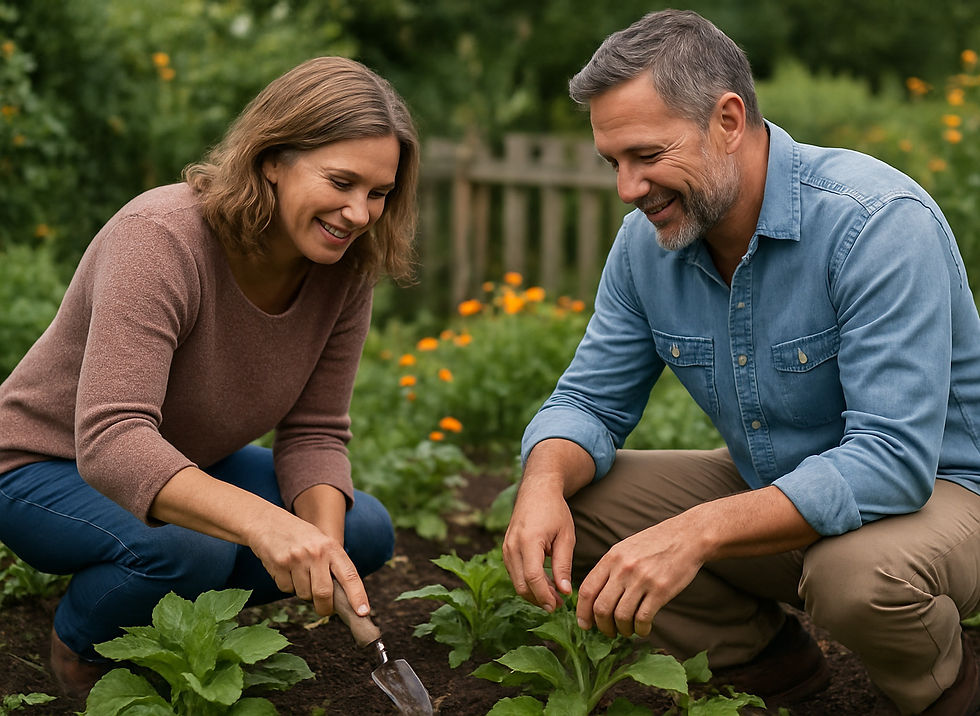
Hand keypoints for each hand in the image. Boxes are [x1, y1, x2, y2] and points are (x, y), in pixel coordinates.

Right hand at [250, 512, 368, 617]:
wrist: (267, 521)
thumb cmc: (300, 536)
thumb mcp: (322, 543)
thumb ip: (332, 565)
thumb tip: (340, 598)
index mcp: (331, 547)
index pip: (349, 575)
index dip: (357, 596)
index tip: (363, 612)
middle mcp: (316, 552)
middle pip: (324, 593)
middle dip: (325, 607)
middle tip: (324, 609)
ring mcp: (296, 558)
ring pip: (304, 594)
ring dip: (303, 592)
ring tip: (299, 574)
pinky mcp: (279, 564)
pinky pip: (287, 589)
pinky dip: (288, 586)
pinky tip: (286, 570)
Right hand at [502, 476, 575, 611]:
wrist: (537, 490)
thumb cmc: (555, 511)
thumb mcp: (566, 537)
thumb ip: (563, 565)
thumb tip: (565, 592)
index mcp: (528, 541)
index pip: (533, 577)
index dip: (545, 595)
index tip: (558, 606)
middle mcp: (512, 546)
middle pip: (521, 584)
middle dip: (539, 598)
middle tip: (559, 604)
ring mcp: (506, 547)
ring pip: (516, 581)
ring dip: (533, 592)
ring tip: (555, 594)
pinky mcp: (506, 549)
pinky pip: (514, 572)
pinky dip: (528, 582)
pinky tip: (544, 582)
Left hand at [576, 518, 702, 638]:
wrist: (687, 537)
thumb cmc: (655, 544)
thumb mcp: (625, 549)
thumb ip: (610, 569)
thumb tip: (594, 596)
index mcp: (611, 558)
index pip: (587, 590)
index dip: (582, 612)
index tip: (585, 624)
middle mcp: (623, 569)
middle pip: (601, 608)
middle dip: (602, 626)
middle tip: (608, 632)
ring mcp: (642, 580)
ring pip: (621, 616)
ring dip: (622, 630)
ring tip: (627, 630)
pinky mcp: (660, 590)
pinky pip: (642, 618)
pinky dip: (640, 629)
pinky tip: (643, 629)